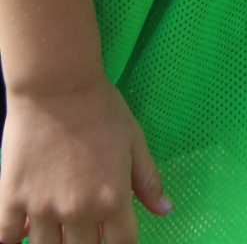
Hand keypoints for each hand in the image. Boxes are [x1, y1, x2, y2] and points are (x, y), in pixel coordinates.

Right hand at [0, 78, 171, 243]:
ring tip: (58, 227)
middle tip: (85, 227)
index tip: (115, 237)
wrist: (57, 85)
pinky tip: (24, 228)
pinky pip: (8, 238)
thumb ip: (147, 179)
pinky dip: (15, 238)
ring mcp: (42, 208)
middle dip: (87, 243)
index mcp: (112, 199)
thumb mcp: (133, 139)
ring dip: (54, 242)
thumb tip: (165, 210)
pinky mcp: (12, 199)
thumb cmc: (99, 107)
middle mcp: (78, 211)